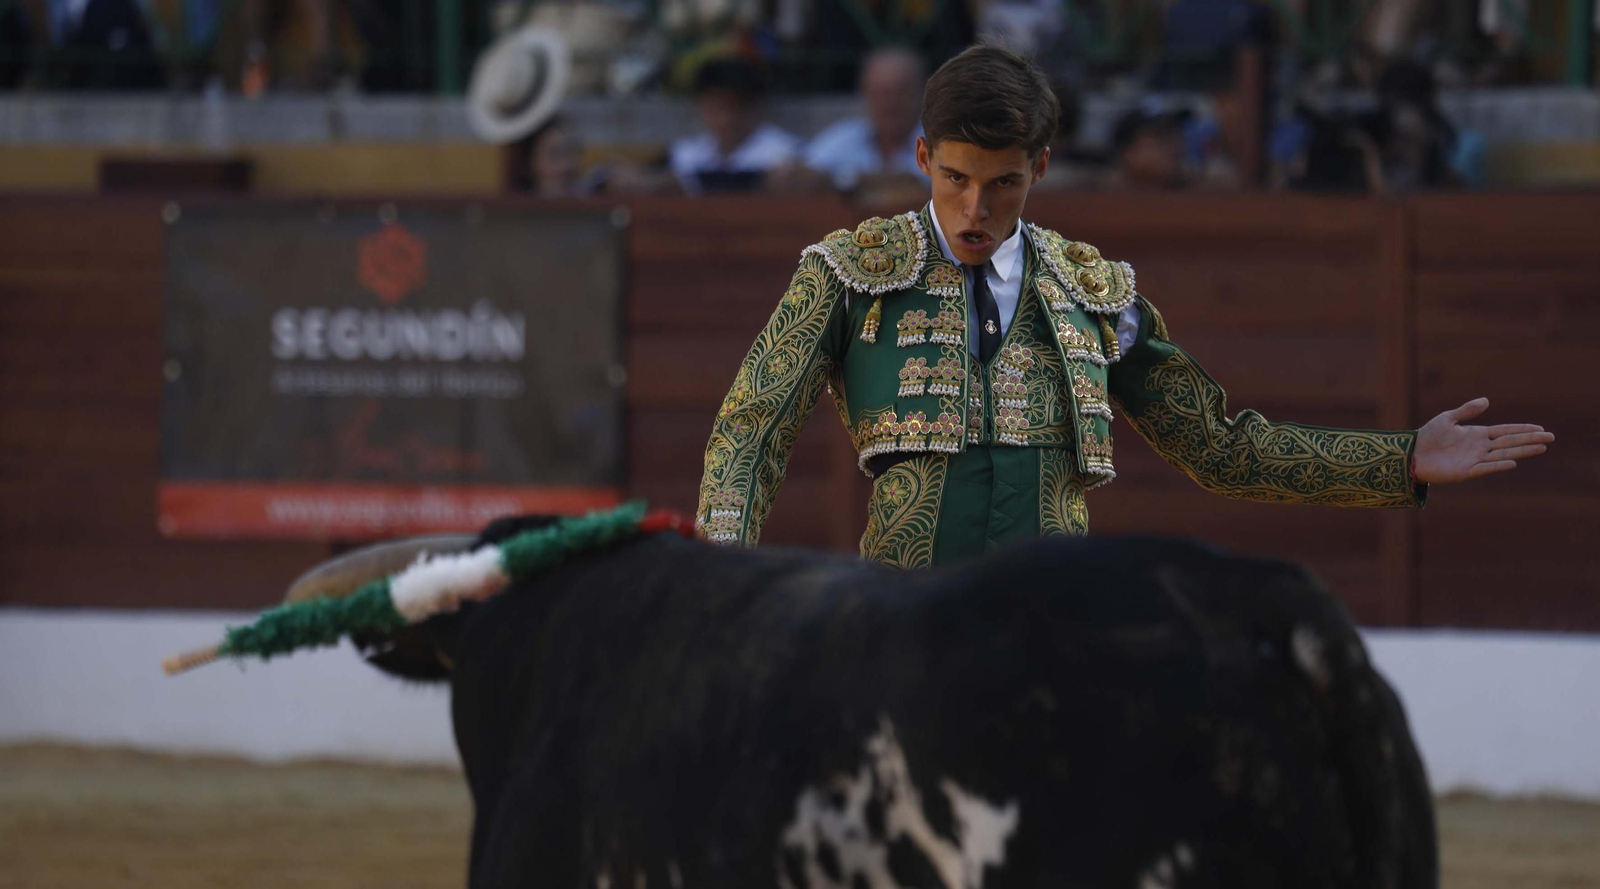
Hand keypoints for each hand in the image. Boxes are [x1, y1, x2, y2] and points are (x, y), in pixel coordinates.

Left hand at [1413, 398, 1553, 483]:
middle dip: (1530, 439)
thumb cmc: (1428, 436)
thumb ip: (1467, 410)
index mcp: (1477, 434)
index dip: (1522, 429)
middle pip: (1510, 442)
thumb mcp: (1448, 418)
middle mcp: (1480, 447)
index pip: (1505, 431)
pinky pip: (1485, 468)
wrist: (1411, 454)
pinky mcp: (1466, 472)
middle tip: (1551, 437)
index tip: (1540, 428)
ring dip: (1522, 451)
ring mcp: (1475, 460)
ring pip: (1504, 455)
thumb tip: (1486, 400)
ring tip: (1541, 448)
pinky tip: (1513, 463)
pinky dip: (1499, 465)